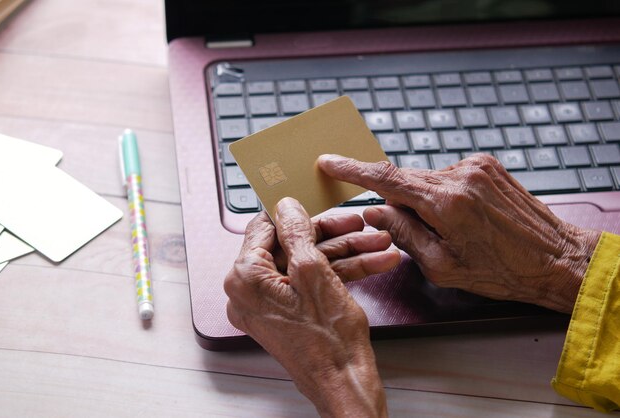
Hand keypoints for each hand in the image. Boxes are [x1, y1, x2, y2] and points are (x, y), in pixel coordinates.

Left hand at [224, 198, 390, 416]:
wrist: (344, 383)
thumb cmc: (327, 341)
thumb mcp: (314, 272)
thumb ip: (297, 232)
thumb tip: (286, 206)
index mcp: (245, 278)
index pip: (263, 227)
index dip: (294, 212)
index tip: (314, 201)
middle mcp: (249, 292)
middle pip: (291, 245)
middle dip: (331, 235)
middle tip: (358, 225)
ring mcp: (269, 304)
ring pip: (306, 264)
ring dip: (344, 253)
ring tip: (378, 245)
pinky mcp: (287, 313)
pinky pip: (310, 283)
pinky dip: (339, 273)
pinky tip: (372, 264)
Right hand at [318, 153, 600, 312]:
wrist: (556, 259)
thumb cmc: (500, 272)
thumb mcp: (442, 266)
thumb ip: (403, 234)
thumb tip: (375, 213)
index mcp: (446, 202)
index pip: (387, 179)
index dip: (353, 171)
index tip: (330, 162)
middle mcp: (459, 176)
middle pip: (406, 180)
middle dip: (398, 203)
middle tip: (412, 231)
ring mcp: (475, 166)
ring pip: (426, 180)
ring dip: (424, 202)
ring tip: (453, 232)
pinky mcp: (486, 165)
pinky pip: (447, 177)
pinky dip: (442, 195)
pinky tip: (464, 219)